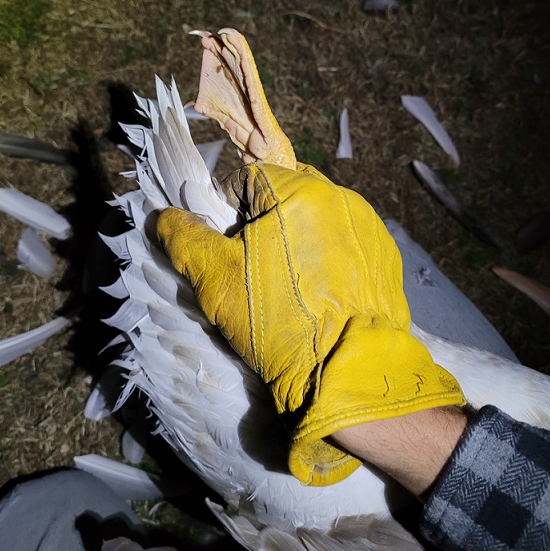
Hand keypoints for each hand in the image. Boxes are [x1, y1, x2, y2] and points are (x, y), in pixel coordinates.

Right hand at [157, 163, 464, 485]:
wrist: (349, 372)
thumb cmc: (279, 321)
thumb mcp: (216, 281)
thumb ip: (184, 238)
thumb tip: (164, 215)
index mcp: (299, 190)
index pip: (247, 178)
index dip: (229, 214)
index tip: (231, 253)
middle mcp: (340, 196)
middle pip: (285, 195)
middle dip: (265, 225)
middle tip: (258, 271)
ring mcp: (369, 224)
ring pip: (317, 217)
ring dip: (299, 238)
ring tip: (292, 286)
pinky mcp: (385, 252)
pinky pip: (346, 241)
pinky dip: (331, 257)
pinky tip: (323, 293)